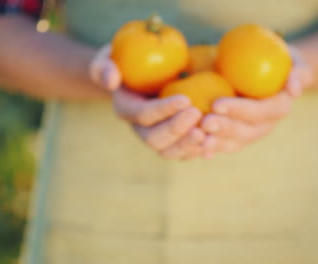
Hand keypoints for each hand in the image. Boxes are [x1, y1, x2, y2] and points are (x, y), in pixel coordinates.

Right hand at [90, 45, 204, 159]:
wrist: (144, 73)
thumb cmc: (127, 60)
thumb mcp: (109, 56)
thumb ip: (104, 66)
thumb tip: (112, 79)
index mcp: (126, 110)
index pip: (143, 116)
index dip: (163, 111)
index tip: (186, 99)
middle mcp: (140, 129)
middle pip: (155, 140)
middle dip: (177, 130)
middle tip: (198, 114)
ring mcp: (157, 137)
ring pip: (170, 152)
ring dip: (188, 146)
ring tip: (207, 134)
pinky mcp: (174, 141)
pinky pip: (184, 153)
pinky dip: (198, 151)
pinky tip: (213, 145)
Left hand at [200, 47, 312, 157]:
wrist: (265, 72)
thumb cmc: (278, 60)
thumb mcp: (294, 59)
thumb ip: (298, 71)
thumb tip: (293, 87)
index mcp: (279, 107)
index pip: (261, 111)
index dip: (240, 110)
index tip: (217, 103)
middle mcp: (265, 125)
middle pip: (246, 132)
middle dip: (225, 128)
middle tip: (204, 122)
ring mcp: (250, 134)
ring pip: (234, 143)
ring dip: (216, 142)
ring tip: (197, 138)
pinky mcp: (235, 137)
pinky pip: (223, 146)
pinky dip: (211, 149)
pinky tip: (196, 149)